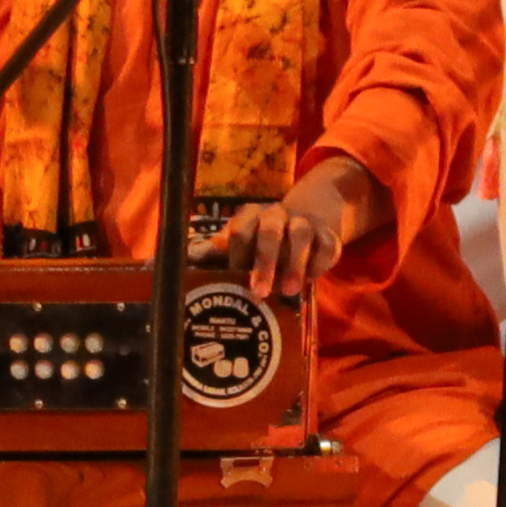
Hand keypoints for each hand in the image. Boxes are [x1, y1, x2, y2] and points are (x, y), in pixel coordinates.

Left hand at [198, 161, 379, 299]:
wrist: (308, 219)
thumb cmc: (263, 240)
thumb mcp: (239, 242)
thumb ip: (214, 252)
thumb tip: (177, 260)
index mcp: (250, 215)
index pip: (240, 232)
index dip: (237, 256)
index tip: (235, 278)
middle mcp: (276, 214)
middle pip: (269, 233)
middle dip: (264, 263)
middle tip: (260, 292)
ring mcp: (304, 222)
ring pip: (301, 236)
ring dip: (295, 265)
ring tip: (289, 291)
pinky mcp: (329, 234)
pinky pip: (327, 246)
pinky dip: (319, 265)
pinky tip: (311, 281)